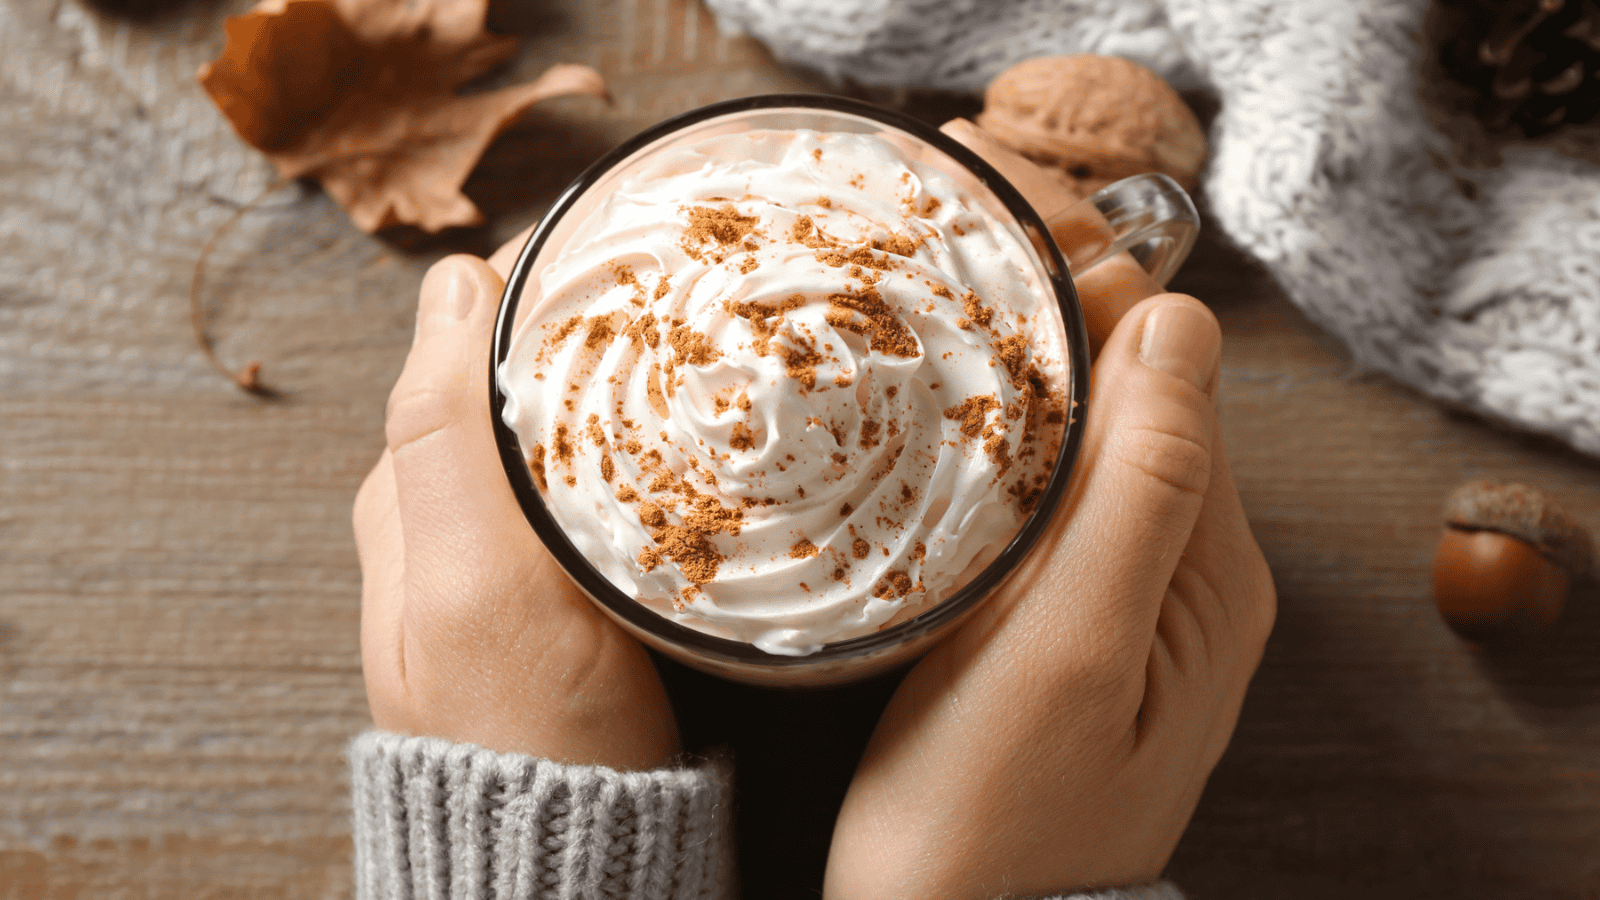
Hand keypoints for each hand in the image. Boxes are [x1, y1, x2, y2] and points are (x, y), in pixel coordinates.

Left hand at [353, 248, 677, 770]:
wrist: (575, 860)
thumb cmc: (525, 735)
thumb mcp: (474, 585)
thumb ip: (446, 438)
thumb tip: (450, 282)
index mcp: (409, 495)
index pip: (466, 338)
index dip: (540, 282)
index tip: (626, 251)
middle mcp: (455, 517)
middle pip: (525, 379)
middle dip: (595, 325)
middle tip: (690, 295)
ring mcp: (520, 558)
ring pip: (573, 432)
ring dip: (631, 386)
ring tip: (712, 349)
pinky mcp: (579, 593)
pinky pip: (610, 489)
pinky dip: (652, 450)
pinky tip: (705, 445)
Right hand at [823, 135, 1276, 898]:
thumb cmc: (994, 815)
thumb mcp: (1074, 646)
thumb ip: (1141, 489)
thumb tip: (1182, 324)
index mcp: (1210, 572)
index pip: (1176, 384)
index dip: (1101, 297)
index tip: (1010, 226)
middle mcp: (1185, 578)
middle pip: (1136, 407)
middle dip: (1061, 321)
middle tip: (957, 243)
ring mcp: (1123, 602)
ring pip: (1087, 449)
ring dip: (1028, 378)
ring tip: (943, 304)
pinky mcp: (1062, 625)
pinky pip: (1049, 503)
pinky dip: (1006, 446)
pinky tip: (946, 422)